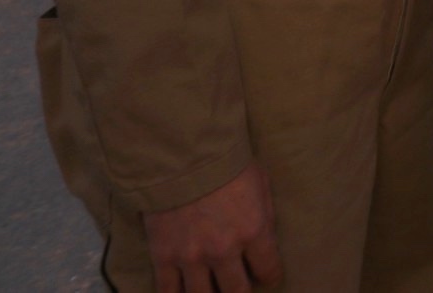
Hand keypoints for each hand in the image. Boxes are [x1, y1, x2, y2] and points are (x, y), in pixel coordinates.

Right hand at [143, 162, 281, 292]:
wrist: (180, 152)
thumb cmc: (226, 162)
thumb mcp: (260, 183)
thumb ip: (264, 216)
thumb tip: (263, 240)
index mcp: (253, 231)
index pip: (269, 271)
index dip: (269, 276)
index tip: (265, 275)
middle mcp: (224, 251)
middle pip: (237, 292)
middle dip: (241, 291)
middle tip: (238, 284)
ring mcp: (192, 257)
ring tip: (212, 287)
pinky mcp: (163, 256)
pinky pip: (169, 292)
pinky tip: (183, 290)